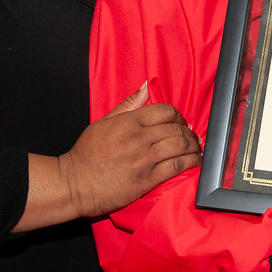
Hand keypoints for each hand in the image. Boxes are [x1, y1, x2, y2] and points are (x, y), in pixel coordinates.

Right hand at [59, 83, 201, 218]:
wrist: (74, 184)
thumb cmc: (86, 155)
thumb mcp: (103, 122)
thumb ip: (127, 105)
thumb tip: (146, 88)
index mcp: (128, 122)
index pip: (165, 111)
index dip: (178, 116)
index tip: (180, 122)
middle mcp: (139, 138)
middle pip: (175, 128)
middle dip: (188, 132)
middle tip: (192, 136)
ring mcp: (144, 159)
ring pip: (179, 146)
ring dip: (193, 146)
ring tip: (196, 148)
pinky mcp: (146, 179)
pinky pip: (175, 167)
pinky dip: (190, 163)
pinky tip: (195, 162)